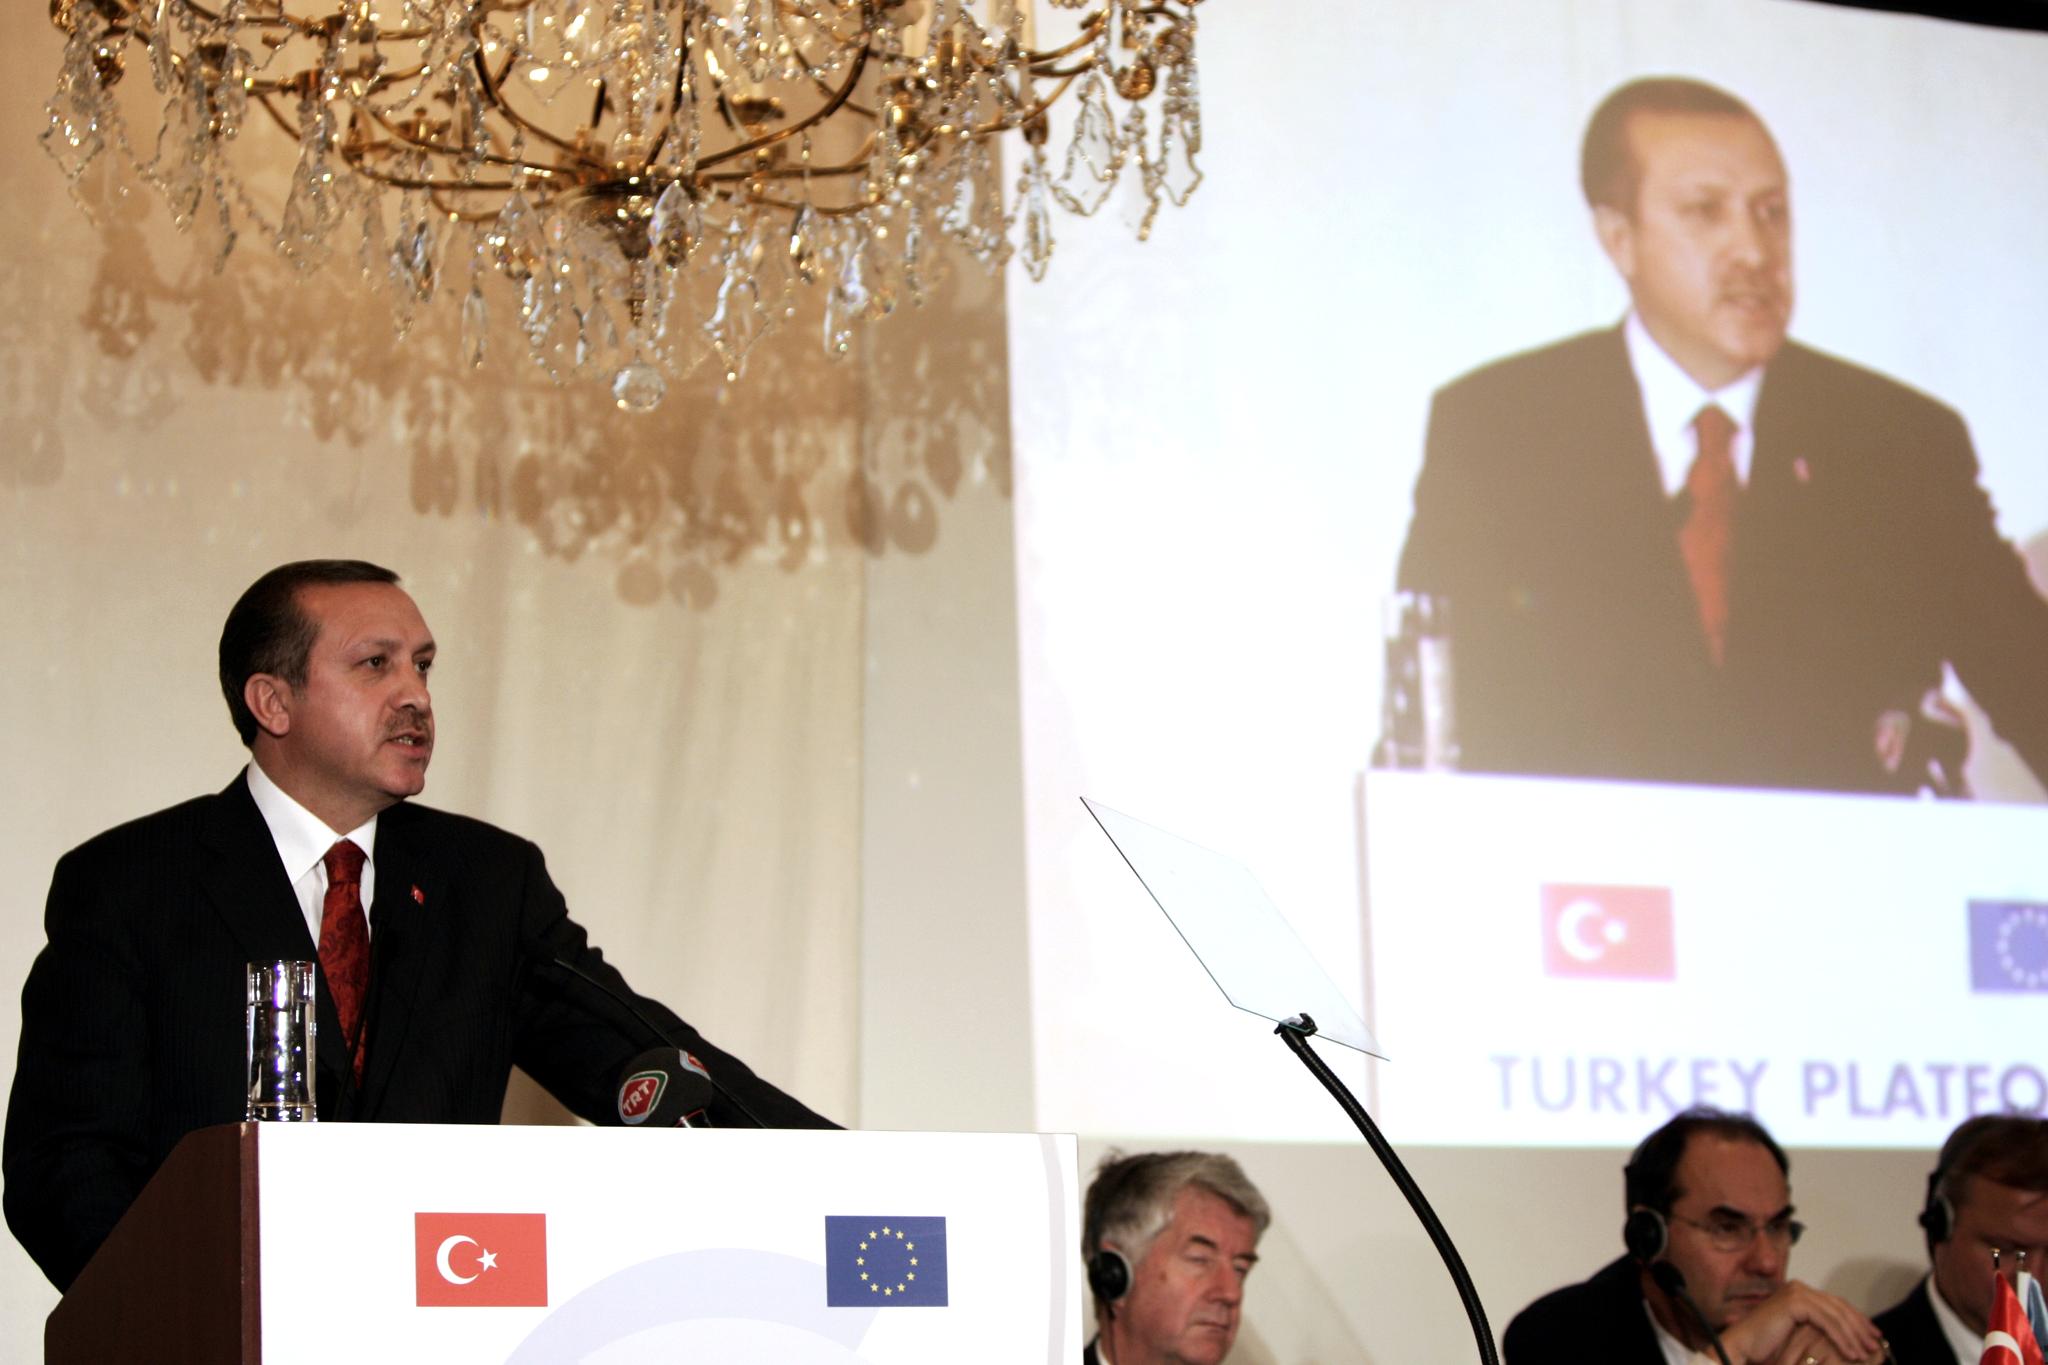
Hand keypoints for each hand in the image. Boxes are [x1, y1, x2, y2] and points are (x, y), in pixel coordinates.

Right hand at [1718, 1282, 1884, 1364]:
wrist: (1744, 1347)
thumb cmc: (1768, 1346)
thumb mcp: (1800, 1335)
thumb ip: (1819, 1329)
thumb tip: (1849, 1335)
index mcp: (1800, 1292)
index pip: (1836, 1304)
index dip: (1857, 1319)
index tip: (1873, 1335)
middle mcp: (1799, 1288)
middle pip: (1840, 1306)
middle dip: (1861, 1327)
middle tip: (1876, 1344)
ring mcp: (1796, 1292)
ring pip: (1836, 1314)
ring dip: (1854, 1335)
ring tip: (1866, 1353)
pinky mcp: (1794, 1302)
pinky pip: (1827, 1321)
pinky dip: (1842, 1338)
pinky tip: (1852, 1353)